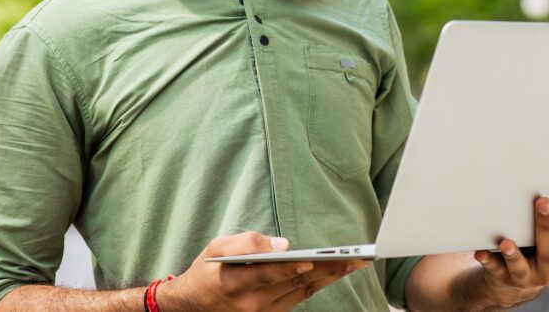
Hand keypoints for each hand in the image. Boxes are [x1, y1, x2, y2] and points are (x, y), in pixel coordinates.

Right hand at [156, 231, 370, 310]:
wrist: (194, 305)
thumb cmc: (208, 271)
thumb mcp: (216, 248)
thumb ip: (246, 243)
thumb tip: (281, 244)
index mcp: (236, 282)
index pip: (269, 275)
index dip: (291, 268)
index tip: (312, 260)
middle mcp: (252, 303)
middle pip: (295, 284)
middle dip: (326, 270)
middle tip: (353, 259)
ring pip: (302, 293)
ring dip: (329, 279)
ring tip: (352, 264)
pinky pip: (298, 300)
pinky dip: (317, 286)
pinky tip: (332, 274)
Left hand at [468, 183, 548, 308]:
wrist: (517, 282)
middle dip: (547, 226)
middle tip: (542, 199)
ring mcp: (527, 275)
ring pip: (522, 267)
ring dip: (514, 253)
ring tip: (506, 241)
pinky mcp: (503, 277)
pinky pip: (495, 271)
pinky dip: (488, 260)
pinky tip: (480, 251)